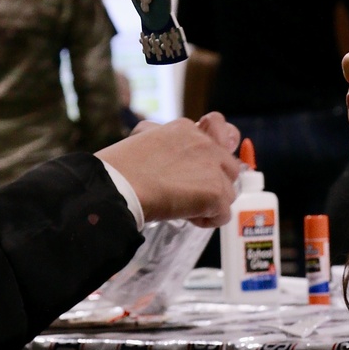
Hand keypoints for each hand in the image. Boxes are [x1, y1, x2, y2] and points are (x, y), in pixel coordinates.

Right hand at [96, 113, 239, 226]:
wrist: (119, 185)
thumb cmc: (121, 167)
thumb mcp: (143, 137)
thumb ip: (161, 135)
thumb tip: (157, 135)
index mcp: (186, 128)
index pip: (218, 129)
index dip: (214, 150)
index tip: (205, 164)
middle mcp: (205, 143)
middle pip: (229, 166)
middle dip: (215, 181)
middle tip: (191, 192)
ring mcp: (213, 167)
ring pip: (227, 192)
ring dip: (209, 203)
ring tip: (184, 206)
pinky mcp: (216, 192)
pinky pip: (223, 214)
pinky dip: (206, 220)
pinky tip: (185, 217)